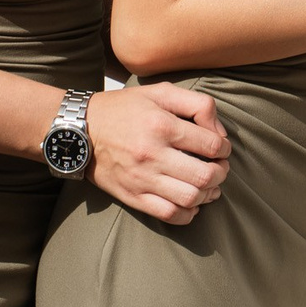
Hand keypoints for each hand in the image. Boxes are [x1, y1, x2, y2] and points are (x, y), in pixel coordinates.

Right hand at [87, 82, 231, 223]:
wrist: (80, 130)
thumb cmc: (125, 109)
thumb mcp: (160, 92)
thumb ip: (197, 104)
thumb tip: (219, 132)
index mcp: (162, 125)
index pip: (211, 145)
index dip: (225, 148)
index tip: (222, 148)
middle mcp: (152, 155)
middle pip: (204, 176)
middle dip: (221, 173)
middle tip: (220, 168)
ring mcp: (141, 179)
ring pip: (190, 198)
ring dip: (208, 194)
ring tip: (209, 186)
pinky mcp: (132, 197)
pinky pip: (169, 215)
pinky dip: (188, 213)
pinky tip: (192, 203)